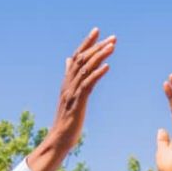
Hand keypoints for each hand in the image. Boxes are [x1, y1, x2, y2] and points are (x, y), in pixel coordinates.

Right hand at [26, 28, 114, 170]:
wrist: (59, 139)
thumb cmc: (66, 121)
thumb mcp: (68, 96)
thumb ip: (70, 78)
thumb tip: (69, 62)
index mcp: (67, 82)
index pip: (77, 57)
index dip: (86, 43)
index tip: (97, 30)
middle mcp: (68, 84)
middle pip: (82, 59)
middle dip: (97, 46)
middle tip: (112, 37)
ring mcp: (72, 92)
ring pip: (85, 69)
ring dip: (99, 56)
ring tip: (112, 46)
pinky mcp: (77, 102)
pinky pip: (88, 85)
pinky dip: (97, 74)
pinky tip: (107, 67)